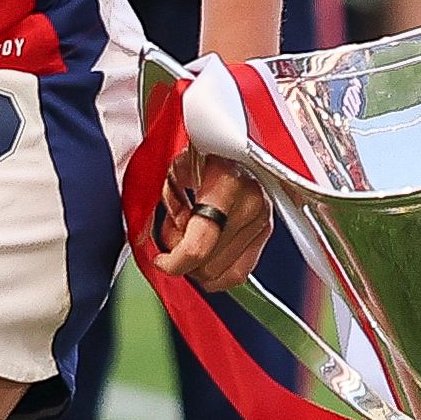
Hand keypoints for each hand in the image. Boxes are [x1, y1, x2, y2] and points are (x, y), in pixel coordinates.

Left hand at [147, 149, 274, 290]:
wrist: (231, 146)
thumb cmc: (203, 153)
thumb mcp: (174, 170)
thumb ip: (164, 205)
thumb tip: (154, 239)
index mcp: (226, 183)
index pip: (200, 244)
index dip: (175, 261)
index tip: (162, 261)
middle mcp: (251, 203)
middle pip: (208, 264)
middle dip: (185, 257)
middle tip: (176, 234)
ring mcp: (262, 219)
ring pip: (222, 273)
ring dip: (201, 262)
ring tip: (193, 235)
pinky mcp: (266, 232)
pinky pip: (238, 272)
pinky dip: (218, 270)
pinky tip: (207, 250)